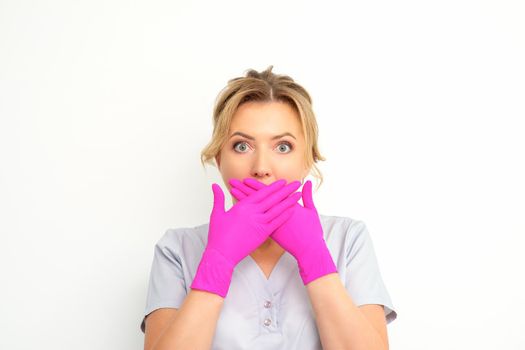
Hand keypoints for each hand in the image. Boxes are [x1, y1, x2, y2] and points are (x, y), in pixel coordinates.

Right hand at [190, 179, 302, 296]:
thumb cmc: (218, 235)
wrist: (222, 254)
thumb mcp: (217, 214)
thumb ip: (218, 198)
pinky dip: (285, 215)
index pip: (261, 193)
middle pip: (273, 198)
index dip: (273, 187)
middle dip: (286, 190)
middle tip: (296, 184)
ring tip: (298, 195)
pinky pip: (276, 222)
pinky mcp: (262, 234)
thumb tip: (214, 186)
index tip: (282, 182)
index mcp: (242, 206)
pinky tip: (293, 211)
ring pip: (277, 209)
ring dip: (289, 201)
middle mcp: (253, 213)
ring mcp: (259, 223)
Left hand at [229, 178, 337, 284]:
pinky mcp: (269, 234)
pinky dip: (246, 218)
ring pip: (252, 211)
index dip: (255, 186)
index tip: (245, 179)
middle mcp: (275, 214)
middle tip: (232, 182)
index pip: (266, 193)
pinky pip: (254, 224)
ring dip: (242, 202)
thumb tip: (307, 184)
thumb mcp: (311, 211)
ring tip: (232, 195)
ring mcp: (271, 224)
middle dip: (243, 190)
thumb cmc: (312, 231)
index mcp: (284, 205)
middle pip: (255, 200)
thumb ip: (308, 196)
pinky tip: (238, 213)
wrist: (309, 250)